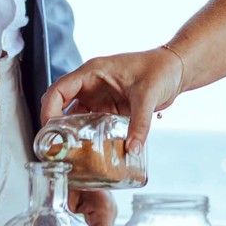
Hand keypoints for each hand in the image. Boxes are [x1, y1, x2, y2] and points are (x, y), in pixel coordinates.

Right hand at [41, 47, 187, 153]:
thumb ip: (140, 123)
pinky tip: (91, 152)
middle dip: (56, 126)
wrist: (176, 69)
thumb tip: (132, 148)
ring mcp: (99, 97)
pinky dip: (89, 137)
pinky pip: (92, 124)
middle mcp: (91, 84)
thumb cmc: (161, 70)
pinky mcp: (109, 108)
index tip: (49, 131)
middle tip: (56, 148)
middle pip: (62, 104)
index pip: (60, 89)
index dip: (49, 109)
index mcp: (93, 72)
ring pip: (76, 117)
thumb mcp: (149, 95)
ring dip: (72, 134)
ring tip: (70, 155)